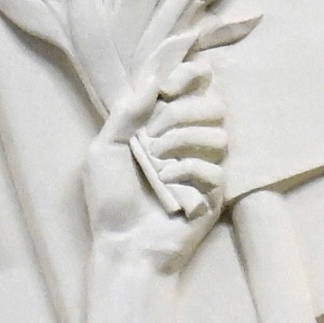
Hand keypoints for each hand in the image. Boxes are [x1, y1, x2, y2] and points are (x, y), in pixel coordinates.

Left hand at [85, 29, 238, 266]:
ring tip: (158, 163)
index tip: (171, 84)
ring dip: (186, 142)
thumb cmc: (110, 202)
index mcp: (159, 126)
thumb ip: (126, 113)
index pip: (189, 87)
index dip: (188, 75)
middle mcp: (184, 142)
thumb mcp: (103, 150)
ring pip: (220, 135)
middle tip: (155, 136)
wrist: (124, 247)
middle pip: (212, 105)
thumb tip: (152, 79)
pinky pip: (216, 170)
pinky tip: (169, 187)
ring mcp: (202, 168)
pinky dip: (188, 173)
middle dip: (183, 113)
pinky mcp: (213, 195)